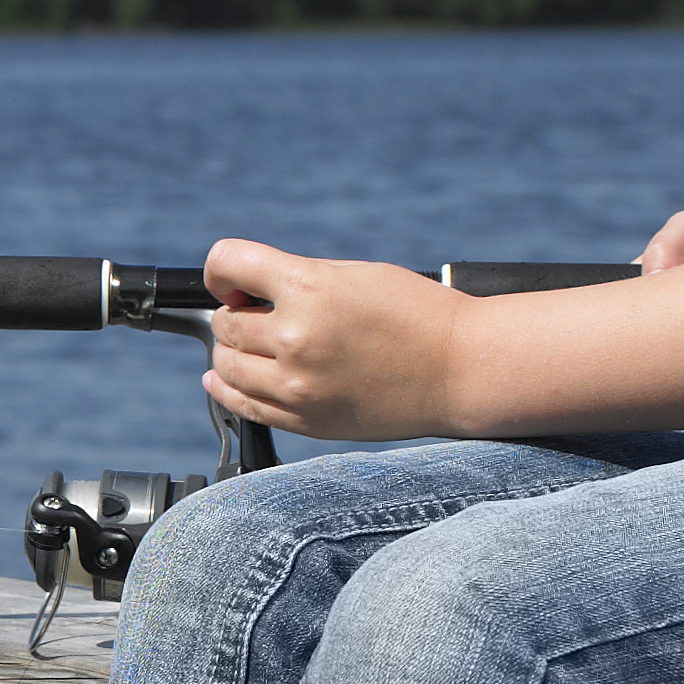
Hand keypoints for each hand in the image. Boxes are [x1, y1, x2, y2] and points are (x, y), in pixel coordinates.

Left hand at [196, 236, 469, 442]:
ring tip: (253, 345)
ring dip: (231, 351)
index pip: (226, 263)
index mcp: (309, 288)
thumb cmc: (416, 313)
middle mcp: (296, 337)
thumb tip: (244, 293)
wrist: (461, 369)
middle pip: (224, 323)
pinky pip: (242, 404)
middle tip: (256, 313)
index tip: (232, 280)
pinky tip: (226, 378)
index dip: (222, 269)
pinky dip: (226, 387)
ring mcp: (297, 385)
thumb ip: (295, 281)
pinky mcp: (305, 420)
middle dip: (234, 312)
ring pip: (226, 365)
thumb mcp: (353, 275)